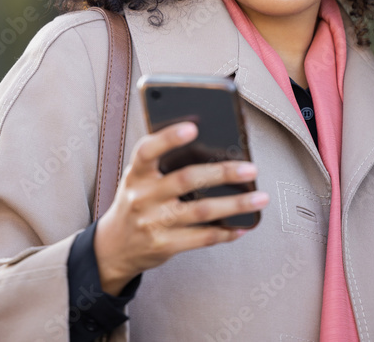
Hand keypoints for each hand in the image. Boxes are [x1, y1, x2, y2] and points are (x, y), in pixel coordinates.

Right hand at [92, 121, 267, 294]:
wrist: (114, 247)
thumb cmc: (135, 203)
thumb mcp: (138, 179)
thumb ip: (162, 164)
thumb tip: (210, 148)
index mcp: (136, 174)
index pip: (148, 151)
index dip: (168, 138)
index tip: (192, 127)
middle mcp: (143, 197)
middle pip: (186, 180)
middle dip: (221, 173)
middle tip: (250, 168)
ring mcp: (154, 223)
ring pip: (201, 211)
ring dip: (235, 204)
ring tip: (259, 198)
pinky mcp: (165, 245)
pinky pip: (202, 237)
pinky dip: (226, 231)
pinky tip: (243, 225)